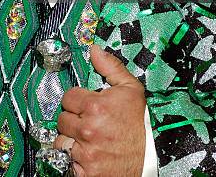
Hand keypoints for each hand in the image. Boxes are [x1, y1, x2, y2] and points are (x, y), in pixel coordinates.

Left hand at [54, 44, 145, 176]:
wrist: (153, 157)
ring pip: (61, 140)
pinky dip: (74, 158)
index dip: (78, 100)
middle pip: (62, 119)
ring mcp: (85, 153)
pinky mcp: (85, 172)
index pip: (68, 97)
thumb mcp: (131, 89)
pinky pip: (66, 160)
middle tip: (89, 122)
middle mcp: (88, 129)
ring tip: (88, 138)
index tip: (87, 104)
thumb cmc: (141, 123)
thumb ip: (110, 67)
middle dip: (74, 119)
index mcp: (95, 106)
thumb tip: (94, 50)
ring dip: (71, 139)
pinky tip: (88, 153)